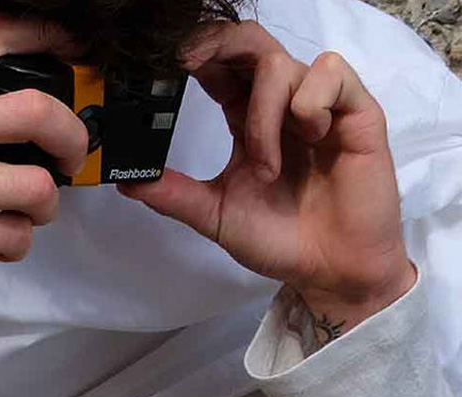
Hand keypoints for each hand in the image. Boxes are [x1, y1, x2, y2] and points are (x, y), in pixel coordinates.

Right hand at [0, 15, 90, 319]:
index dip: (46, 40)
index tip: (71, 55)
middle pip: (36, 110)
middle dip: (71, 135)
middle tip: (70, 155)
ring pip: (35, 185)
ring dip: (46, 205)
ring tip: (30, 215)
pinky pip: (12, 236)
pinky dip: (17, 244)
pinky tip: (0, 245)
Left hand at [120, 22, 416, 332]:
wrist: (328, 269)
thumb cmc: (278, 238)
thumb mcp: (214, 215)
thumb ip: (172, 195)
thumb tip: (126, 181)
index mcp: (245, 121)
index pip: (220, 68)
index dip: (196, 54)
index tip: (166, 61)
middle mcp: (279, 105)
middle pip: (250, 43)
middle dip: (218, 43)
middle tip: (188, 62)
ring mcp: (317, 105)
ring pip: (280, 66)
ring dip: (262, 117)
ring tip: (267, 169)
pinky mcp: (354, 110)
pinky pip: (329, 74)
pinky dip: (309, 103)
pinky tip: (313, 138)